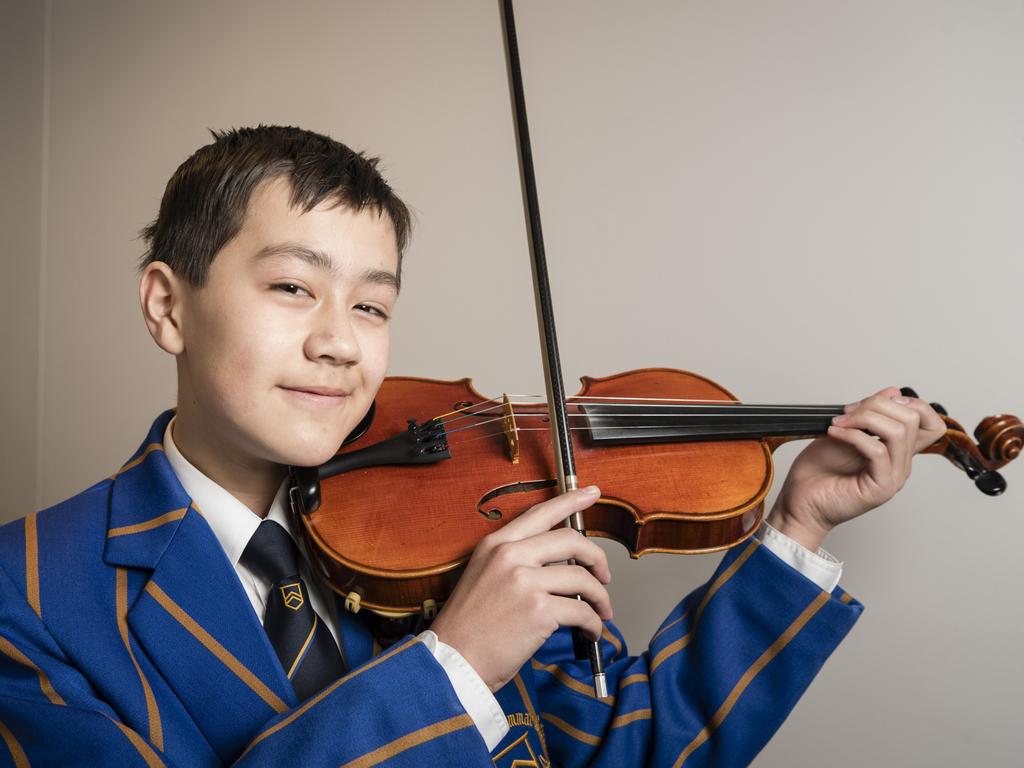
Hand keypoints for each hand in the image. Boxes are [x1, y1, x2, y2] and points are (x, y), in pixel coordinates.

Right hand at [430, 486, 611, 691]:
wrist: (452, 661)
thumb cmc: (468, 626)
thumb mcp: (482, 576)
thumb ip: (514, 562)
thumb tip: (557, 564)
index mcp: (496, 544)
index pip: (541, 512)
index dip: (572, 500)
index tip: (592, 493)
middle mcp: (511, 555)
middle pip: (572, 541)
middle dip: (597, 557)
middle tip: (604, 575)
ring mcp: (526, 581)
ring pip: (582, 577)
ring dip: (600, 597)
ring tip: (601, 611)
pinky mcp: (539, 610)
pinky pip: (582, 611)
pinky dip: (594, 623)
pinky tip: (592, 631)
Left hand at [768, 387, 945, 550]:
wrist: (800, 501)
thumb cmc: (818, 471)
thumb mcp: (844, 430)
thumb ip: (869, 413)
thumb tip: (893, 393)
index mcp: (896, 450)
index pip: (930, 422)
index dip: (909, 403)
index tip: (872, 402)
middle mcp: (900, 463)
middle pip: (911, 418)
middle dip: (876, 405)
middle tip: (847, 413)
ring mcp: (893, 476)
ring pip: (898, 431)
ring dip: (864, 418)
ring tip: (839, 424)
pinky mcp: (880, 487)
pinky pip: (878, 451)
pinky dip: (853, 435)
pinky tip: (835, 434)